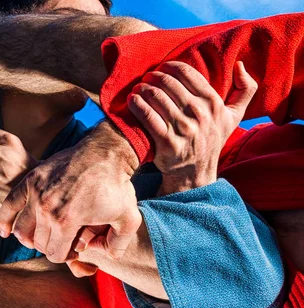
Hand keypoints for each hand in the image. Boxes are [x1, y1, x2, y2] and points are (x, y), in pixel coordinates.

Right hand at [0, 121, 141, 263]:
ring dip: (31, 238)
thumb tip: (106, 258)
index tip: (75, 248)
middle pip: (39, 243)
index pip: (55, 254)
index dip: (66, 256)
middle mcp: (46, 209)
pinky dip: (4, 221)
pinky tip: (6, 232)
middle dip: (52, 246)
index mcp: (67, 221)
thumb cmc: (117, 186)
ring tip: (43, 235)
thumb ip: (118, 245)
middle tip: (65, 239)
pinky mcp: (30, 180)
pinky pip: (9, 205)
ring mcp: (36, 193)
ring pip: (22, 230)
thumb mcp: (128, 219)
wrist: (105, 153)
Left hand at [128, 61, 257, 194]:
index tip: (160, 68)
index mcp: (214, 103)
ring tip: (137, 88)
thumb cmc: (212, 139)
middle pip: (168, 83)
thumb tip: (240, 64)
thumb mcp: (234, 116)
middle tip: (145, 78)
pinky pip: (147, 116)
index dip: (169, 66)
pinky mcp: (167, 142)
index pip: (187, 73)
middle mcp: (199, 114)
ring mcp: (183, 128)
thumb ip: (245, 90)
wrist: (196, 173)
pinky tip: (132, 100)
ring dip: (142, 88)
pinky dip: (137, 104)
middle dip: (153, 76)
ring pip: (156, 96)